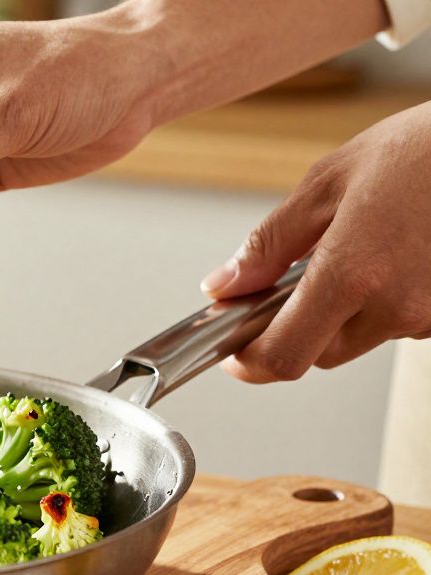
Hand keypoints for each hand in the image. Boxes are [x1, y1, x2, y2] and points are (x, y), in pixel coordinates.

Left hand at [202, 101, 430, 381]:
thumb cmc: (423, 150)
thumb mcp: (327, 183)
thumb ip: (268, 244)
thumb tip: (225, 285)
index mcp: (353, 274)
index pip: (283, 357)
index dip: (250, 362)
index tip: (236, 351)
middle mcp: (396, 306)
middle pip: (319, 352)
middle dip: (298, 325)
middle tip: (295, 278)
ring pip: (362, 337)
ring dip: (346, 310)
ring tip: (362, 246)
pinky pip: (404, 321)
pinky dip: (387, 298)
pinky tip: (396, 252)